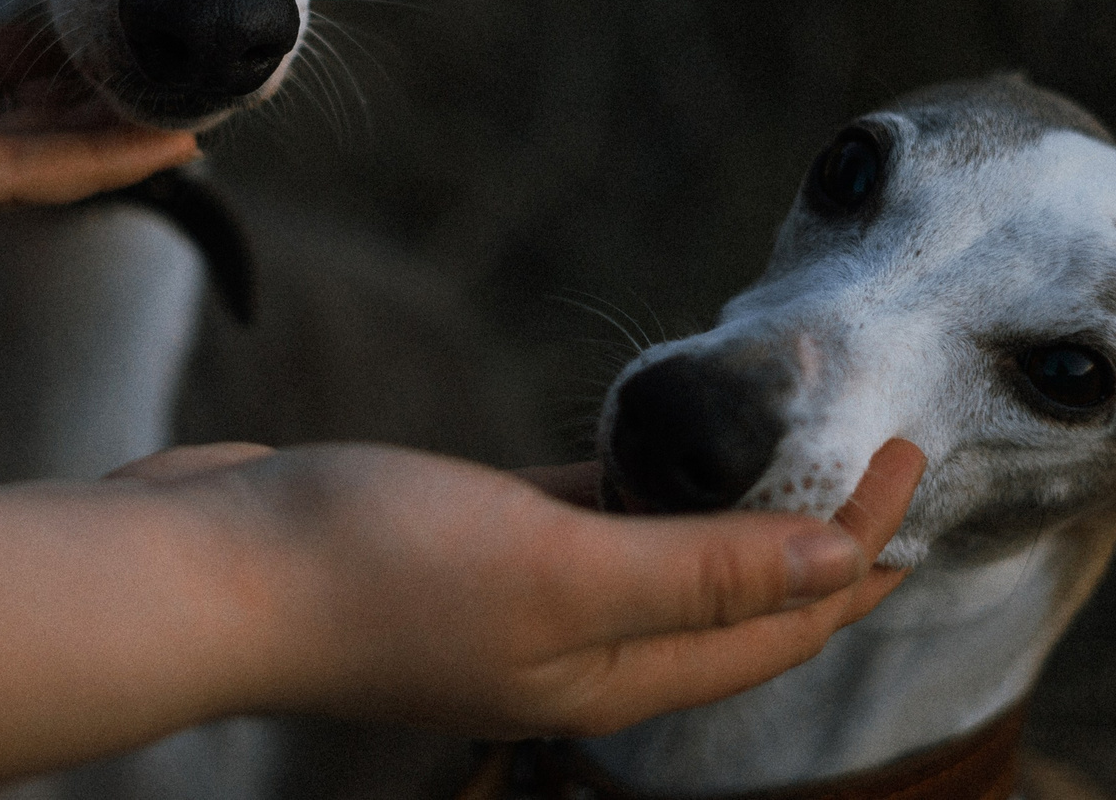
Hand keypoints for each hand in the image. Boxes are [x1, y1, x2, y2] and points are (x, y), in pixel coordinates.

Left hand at [0, 0, 196, 227]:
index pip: (0, 75)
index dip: (72, 49)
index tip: (136, 10)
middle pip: (33, 116)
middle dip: (116, 91)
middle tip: (202, 58)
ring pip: (36, 153)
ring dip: (121, 130)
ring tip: (212, 96)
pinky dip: (81, 161)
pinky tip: (154, 135)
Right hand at [0, 438, 923, 791]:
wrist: (202, 568)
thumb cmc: (374, 570)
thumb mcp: (561, 567)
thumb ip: (702, 570)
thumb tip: (844, 563)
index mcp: (613, 673)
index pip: (777, 621)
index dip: (855, 548)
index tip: (913, 454)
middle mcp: (575, 649)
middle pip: (732, 598)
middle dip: (815, 537)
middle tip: (880, 447)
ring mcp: (513, 598)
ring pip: (658, 557)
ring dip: (730, 510)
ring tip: (790, 444)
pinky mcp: (457, 543)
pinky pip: (578, 519)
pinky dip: (632, 487)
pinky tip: (647, 443)